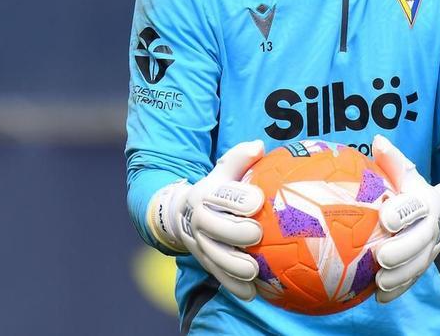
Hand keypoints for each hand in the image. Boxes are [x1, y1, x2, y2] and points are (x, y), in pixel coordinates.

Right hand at [147, 140, 266, 300]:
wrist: (181, 214)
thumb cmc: (217, 189)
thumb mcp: (223, 170)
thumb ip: (240, 158)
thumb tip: (259, 146)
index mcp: (206, 194)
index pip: (222, 195)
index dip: (239, 198)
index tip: (257, 200)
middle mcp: (200, 220)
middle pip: (216, 228)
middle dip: (235, 232)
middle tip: (255, 234)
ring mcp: (200, 243)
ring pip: (215, 257)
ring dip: (233, 266)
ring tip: (253, 270)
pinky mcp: (205, 262)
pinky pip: (218, 277)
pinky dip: (233, 287)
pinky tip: (252, 294)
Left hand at [372, 135, 439, 302]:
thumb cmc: (414, 191)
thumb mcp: (407, 174)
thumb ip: (393, 161)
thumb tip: (377, 140)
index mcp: (426, 202)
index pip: (416, 207)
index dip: (402, 213)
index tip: (385, 219)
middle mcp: (432, 227)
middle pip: (421, 240)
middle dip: (403, 251)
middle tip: (381, 258)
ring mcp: (431, 249)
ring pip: (420, 265)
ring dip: (400, 276)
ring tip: (379, 283)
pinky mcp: (424, 265)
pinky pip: (414, 280)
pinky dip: (398, 290)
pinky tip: (379, 297)